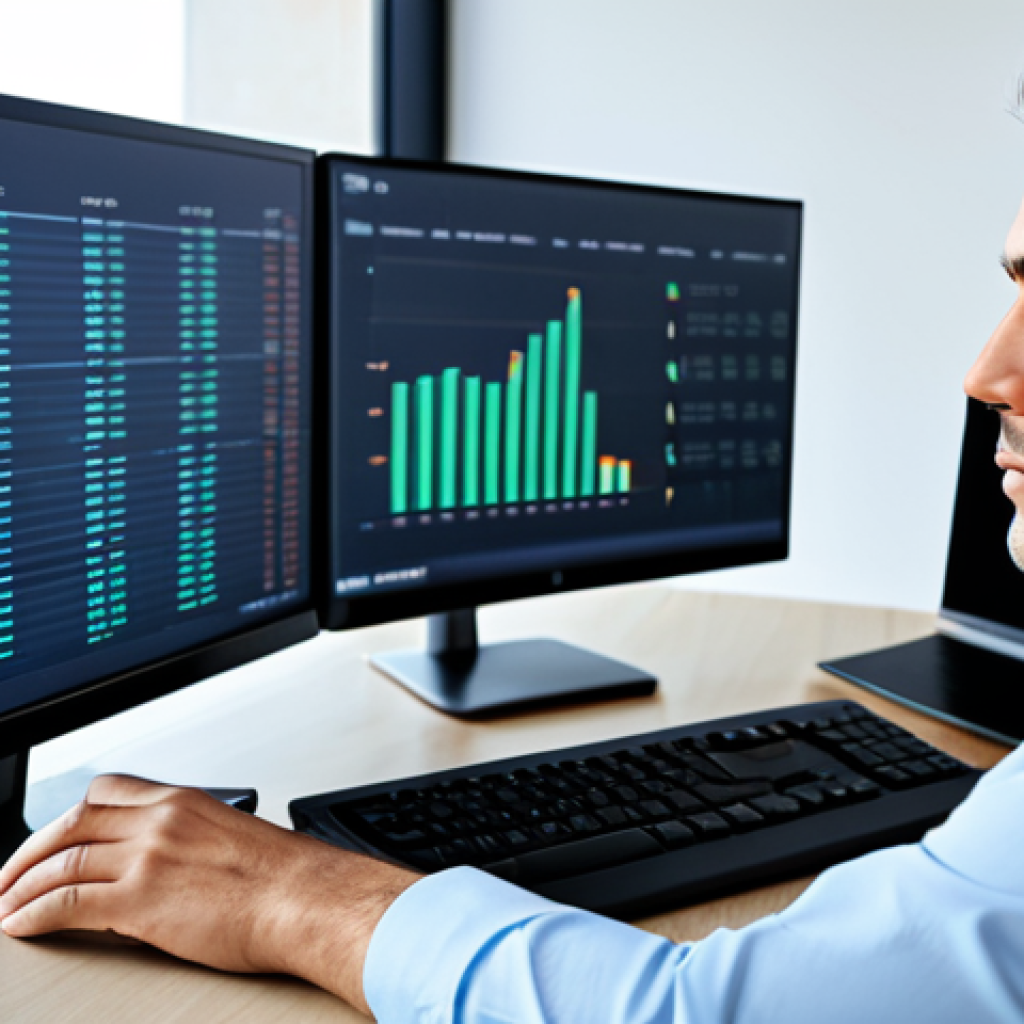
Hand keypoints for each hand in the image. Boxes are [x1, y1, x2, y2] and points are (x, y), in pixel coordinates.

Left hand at [0, 775, 420, 1013]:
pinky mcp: (140, 898)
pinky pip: (65, 902)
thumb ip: (190, 841)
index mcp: (184, 801)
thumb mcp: (234, 839)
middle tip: (10, 875)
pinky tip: (21, 925)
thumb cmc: (285, 877)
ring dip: (22, 886)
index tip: (53, 838)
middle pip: (73, 821)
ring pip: (61, 860)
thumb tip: (164, 867)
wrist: (306, 899)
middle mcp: (160, 819)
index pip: (107, 791)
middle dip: (31, 850)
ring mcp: (147, 855)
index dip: (69, 816)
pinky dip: (33, 914)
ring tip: (6, 907)